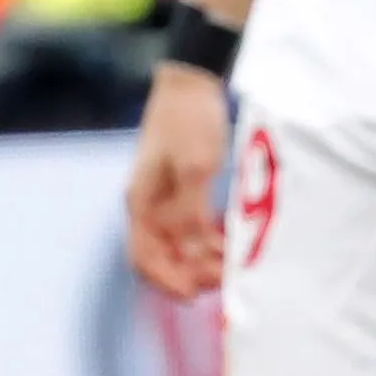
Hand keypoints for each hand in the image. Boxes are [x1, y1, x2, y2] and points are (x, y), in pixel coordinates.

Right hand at [121, 62, 231, 302]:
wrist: (190, 82)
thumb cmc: (189, 121)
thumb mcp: (195, 167)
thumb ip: (191, 211)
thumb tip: (193, 247)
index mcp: (141, 202)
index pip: (143, 259)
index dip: (167, 282)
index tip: (197, 293)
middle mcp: (147, 206)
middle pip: (161, 257)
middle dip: (192, 273)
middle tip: (228, 277)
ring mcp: (161, 199)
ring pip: (177, 247)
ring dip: (202, 260)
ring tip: (233, 262)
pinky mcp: (179, 191)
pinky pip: (189, 230)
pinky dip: (207, 242)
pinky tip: (229, 243)